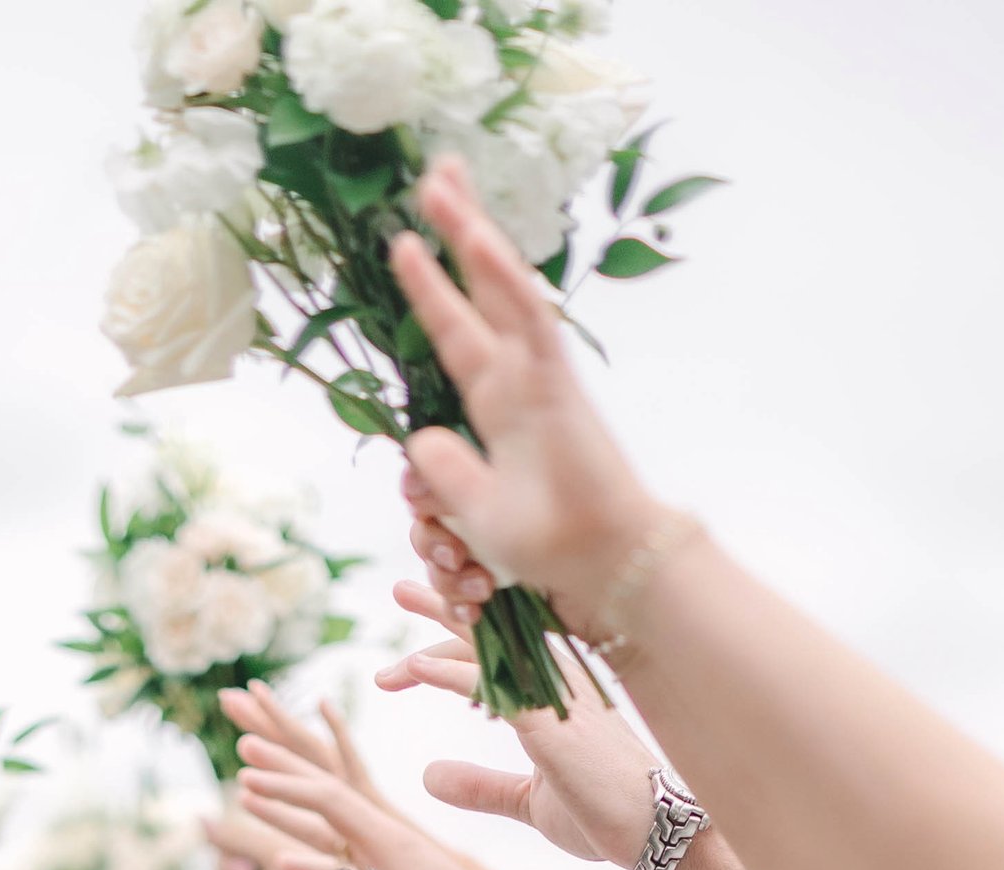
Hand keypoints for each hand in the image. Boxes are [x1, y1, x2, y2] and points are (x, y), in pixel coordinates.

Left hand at [381, 572, 750, 869]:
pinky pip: (494, 685)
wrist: (652, 833)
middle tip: (402, 588)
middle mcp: (558, 678)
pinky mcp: (551, 722)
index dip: (457, 636)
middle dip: (447, 605)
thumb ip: (479, 785)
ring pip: (494, 639)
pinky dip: (451, 673)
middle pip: (497, 626)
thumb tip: (428, 777)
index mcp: (556, 690)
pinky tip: (416, 666)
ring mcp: (555, 694)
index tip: (414, 645)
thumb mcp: (527, 798)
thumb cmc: (603, 810)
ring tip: (402, 591)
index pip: (503, 646)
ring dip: (445, 616)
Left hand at [387, 159, 662, 628]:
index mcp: (497, 405)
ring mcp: (540, 372)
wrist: (599, 563)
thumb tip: (417, 440)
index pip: (455, 333)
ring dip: (472, 231)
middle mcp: (518, 376)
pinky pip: (528, 317)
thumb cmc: (550, 544)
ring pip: (502, 285)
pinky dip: (503, 277)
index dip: (430, 289)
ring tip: (442, 179)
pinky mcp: (558, 381)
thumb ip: (445, 473)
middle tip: (435, 173)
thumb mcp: (474, 513)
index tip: (404, 243)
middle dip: (457, 231)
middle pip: (480, 288)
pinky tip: (478, 237)